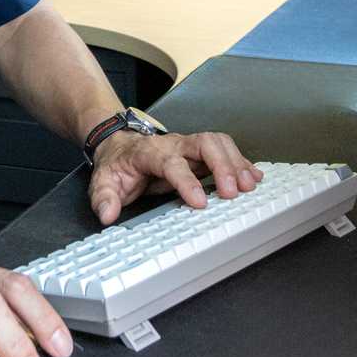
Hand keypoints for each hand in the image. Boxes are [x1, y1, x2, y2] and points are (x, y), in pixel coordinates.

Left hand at [87, 129, 262, 224]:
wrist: (120, 146)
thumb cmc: (117, 166)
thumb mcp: (102, 182)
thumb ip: (103, 198)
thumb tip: (108, 214)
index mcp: (149, 152)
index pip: (171, 162)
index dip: (187, 181)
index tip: (200, 201)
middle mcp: (173, 144)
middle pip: (203, 143)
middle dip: (222, 165)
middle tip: (234, 191)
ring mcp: (188, 146)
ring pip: (218, 142)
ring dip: (236, 162)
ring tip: (249, 185)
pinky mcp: (200, 153)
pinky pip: (225, 150)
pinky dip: (241, 162)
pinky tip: (254, 176)